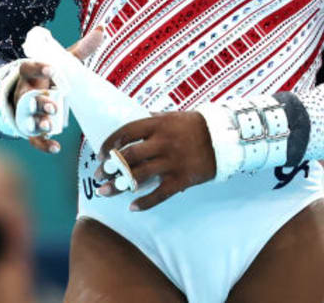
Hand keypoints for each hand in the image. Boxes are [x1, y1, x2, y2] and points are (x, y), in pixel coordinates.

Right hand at [13, 26, 102, 153]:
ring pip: (26, 118)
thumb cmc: (49, 77)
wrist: (27, 97)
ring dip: (37, 122)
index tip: (51, 70)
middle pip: (26, 97)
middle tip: (52, 105)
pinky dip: (44, 144)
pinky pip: (33, 139)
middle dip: (38, 102)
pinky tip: (56, 148)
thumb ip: (81, 49)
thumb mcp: (62, 62)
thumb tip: (103, 29)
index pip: (28, 68)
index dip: (38, 68)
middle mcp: (24, 93)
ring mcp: (25, 112)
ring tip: (48, 126)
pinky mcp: (30, 129)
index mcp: (30, 74)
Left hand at [94, 111, 216, 210]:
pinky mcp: (181, 178)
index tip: (100, 154)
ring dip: (118, 186)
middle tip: (98, 176)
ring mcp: (172, 162)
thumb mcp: (174, 116)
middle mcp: (163, 142)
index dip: (109, 144)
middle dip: (108, 168)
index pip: (126, 133)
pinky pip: (159, 194)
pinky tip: (133, 207)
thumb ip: (153, 119)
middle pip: (128, 157)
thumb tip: (135, 119)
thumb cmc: (196, 126)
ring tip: (105, 193)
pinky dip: (144, 202)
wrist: (225, 139)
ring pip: (138, 176)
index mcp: (159, 125)